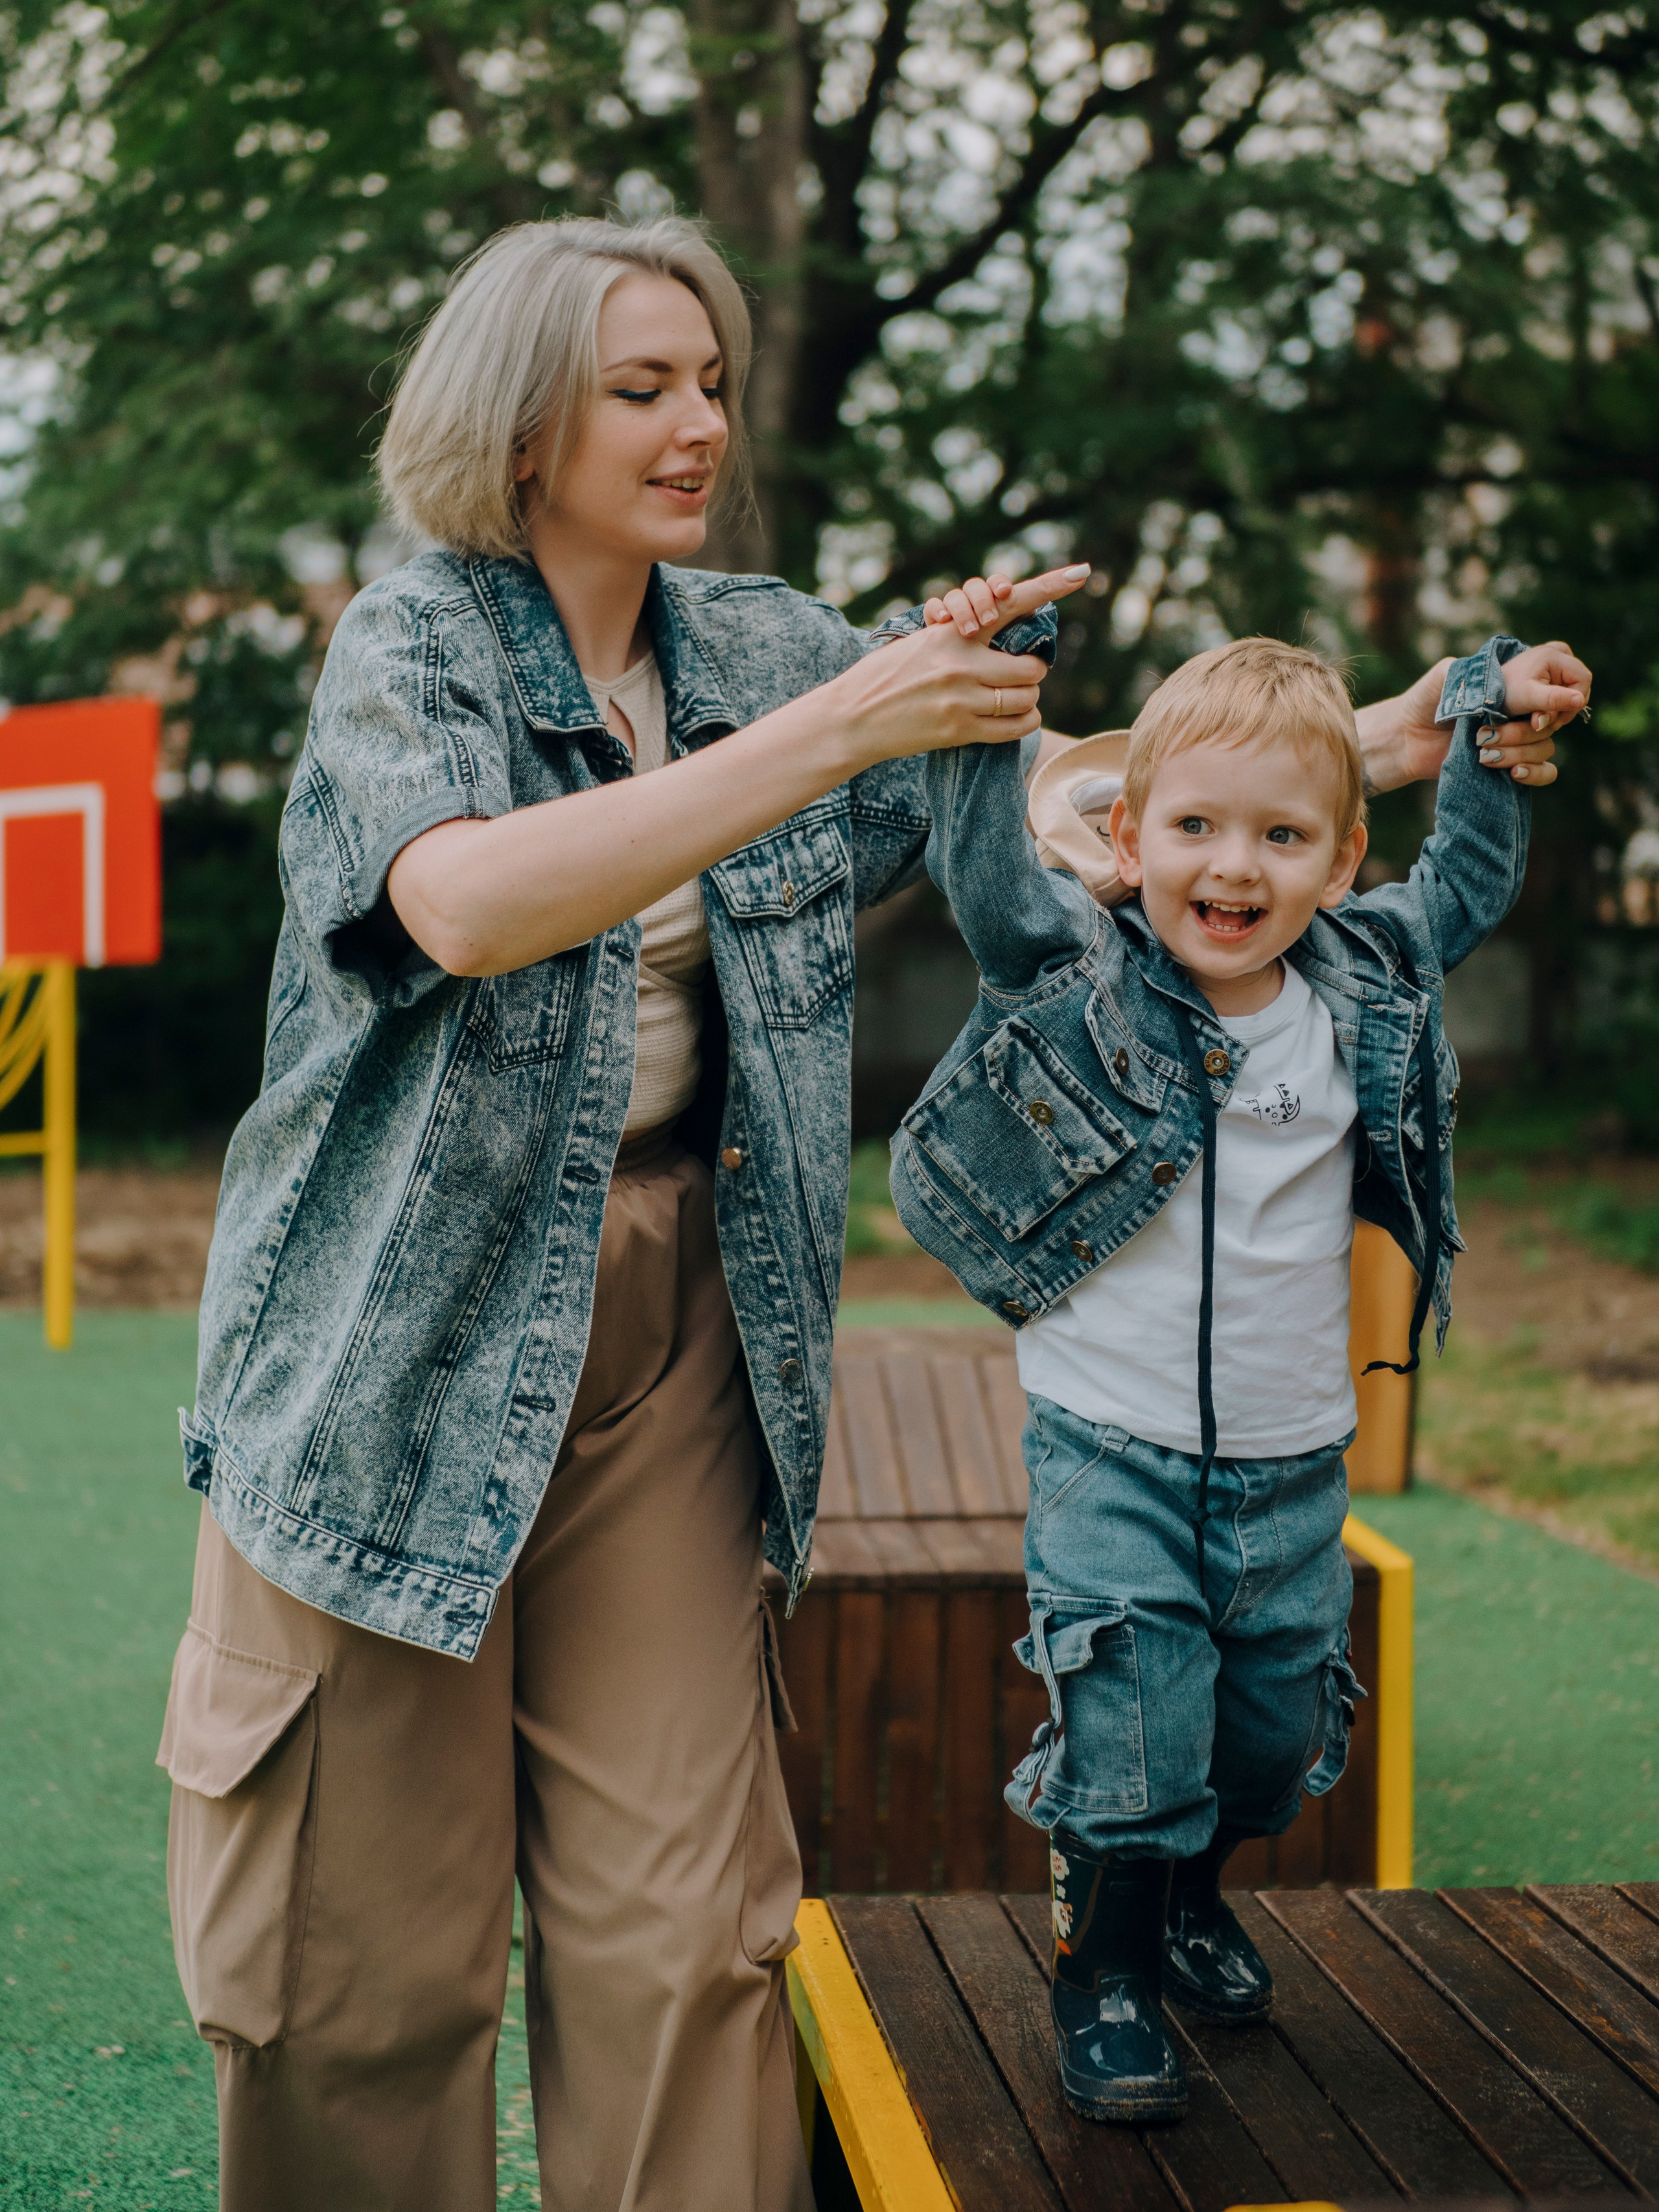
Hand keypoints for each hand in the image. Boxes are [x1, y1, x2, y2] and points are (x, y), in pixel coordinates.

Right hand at [841, 565, 1089, 761]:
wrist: (852, 718)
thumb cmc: (886, 677)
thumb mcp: (922, 644)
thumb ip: (962, 638)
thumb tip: (1005, 639)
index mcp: (952, 632)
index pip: (1009, 604)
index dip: (1049, 587)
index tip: (1080, 572)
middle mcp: (961, 662)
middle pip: (1030, 666)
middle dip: (1031, 673)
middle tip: (1018, 677)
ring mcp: (961, 697)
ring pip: (1026, 698)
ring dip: (1026, 701)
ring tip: (1011, 700)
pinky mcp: (959, 729)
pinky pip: (1014, 728)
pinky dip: (1023, 724)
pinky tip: (1015, 720)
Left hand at [1355, 641, 1590, 792]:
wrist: (1404, 739)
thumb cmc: (1423, 702)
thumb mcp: (1446, 677)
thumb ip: (1473, 672)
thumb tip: (1503, 681)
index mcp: (1515, 687)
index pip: (1558, 687)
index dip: (1553, 700)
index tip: (1531, 712)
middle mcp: (1521, 712)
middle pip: (1552, 723)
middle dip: (1522, 731)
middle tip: (1484, 733)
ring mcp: (1517, 740)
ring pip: (1546, 748)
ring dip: (1518, 752)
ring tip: (1482, 752)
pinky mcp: (1510, 766)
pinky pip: (1545, 772)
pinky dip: (1535, 774)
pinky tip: (1513, 773)